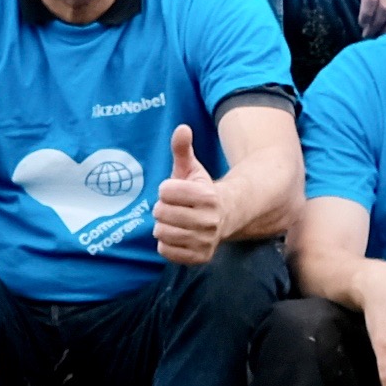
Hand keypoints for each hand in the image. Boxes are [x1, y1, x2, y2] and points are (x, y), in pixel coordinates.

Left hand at [150, 126, 224, 267]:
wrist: (224, 218)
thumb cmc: (200, 191)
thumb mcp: (192, 168)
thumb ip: (183, 149)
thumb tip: (182, 128)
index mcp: (208, 196)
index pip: (165, 191)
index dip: (167, 189)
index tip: (176, 191)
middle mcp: (210, 221)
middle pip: (161, 213)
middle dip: (163, 208)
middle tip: (175, 208)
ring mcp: (205, 242)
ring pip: (162, 233)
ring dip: (163, 226)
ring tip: (176, 221)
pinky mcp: (200, 258)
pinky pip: (166, 251)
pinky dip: (166, 243)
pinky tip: (178, 235)